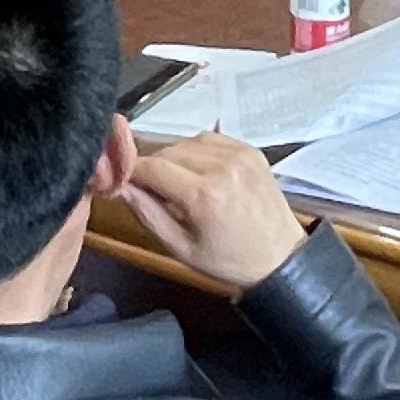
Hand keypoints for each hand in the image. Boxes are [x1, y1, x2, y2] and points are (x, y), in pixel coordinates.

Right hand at [120, 133, 307, 291]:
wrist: (280, 257)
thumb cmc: (228, 260)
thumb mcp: (180, 248)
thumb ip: (147, 214)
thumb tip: (119, 185)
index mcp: (203, 195)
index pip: (150, 166)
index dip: (130, 171)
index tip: (121, 180)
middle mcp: (222, 167)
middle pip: (166, 152)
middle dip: (154, 169)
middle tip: (156, 192)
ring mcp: (239, 154)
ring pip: (185, 142)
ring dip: (175, 159)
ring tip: (183, 185)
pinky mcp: (250, 149)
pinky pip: (208, 139)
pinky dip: (197, 152)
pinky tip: (202, 174)